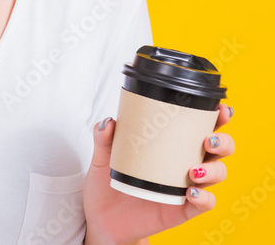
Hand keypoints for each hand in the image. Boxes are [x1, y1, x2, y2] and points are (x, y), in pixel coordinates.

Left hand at [82, 103, 234, 244]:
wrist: (102, 216)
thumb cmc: (108, 182)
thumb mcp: (102, 157)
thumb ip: (103, 138)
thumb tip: (108, 122)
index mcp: (170, 145)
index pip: (199, 127)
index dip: (216, 117)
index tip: (220, 107)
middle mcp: (184, 164)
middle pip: (218, 150)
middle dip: (222, 142)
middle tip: (208, 140)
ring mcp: (185, 186)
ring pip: (217, 175)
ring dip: (213, 170)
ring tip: (194, 171)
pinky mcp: (182, 209)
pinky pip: (203, 204)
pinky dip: (204, 198)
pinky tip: (192, 193)